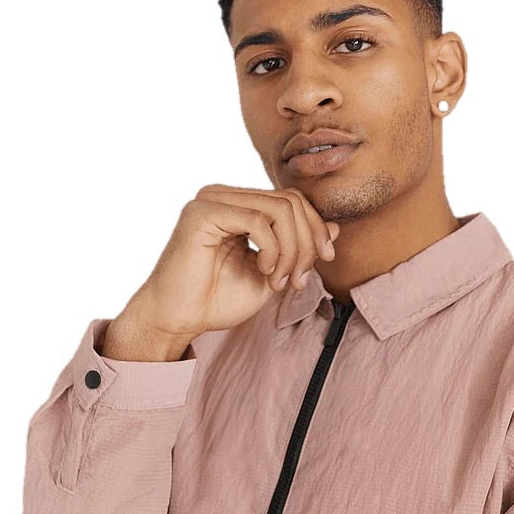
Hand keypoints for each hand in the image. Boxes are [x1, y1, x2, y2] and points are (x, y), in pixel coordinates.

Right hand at [116, 186, 340, 346]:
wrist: (178, 318)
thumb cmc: (217, 299)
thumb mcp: (273, 273)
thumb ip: (299, 249)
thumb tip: (334, 227)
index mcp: (239, 205)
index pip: (292, 200)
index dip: (315, 229)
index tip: (324, 261)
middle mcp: (225, 195)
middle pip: (291, 201)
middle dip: (307, 243)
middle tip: (300, 279)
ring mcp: (212, 199)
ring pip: (280, 208)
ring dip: (292, 250)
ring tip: (281, 281)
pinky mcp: (202, 212)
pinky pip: (258, 220)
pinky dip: (273, 250)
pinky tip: (265, 272)